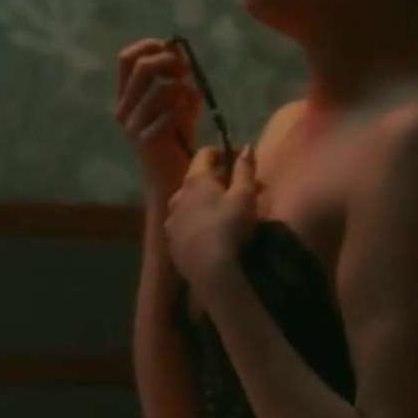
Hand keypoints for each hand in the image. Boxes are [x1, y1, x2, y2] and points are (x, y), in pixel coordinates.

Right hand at [113, 37, 203, 190]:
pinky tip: (190, 115)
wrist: (170, 175)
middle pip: (142, 67)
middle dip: (170, 62)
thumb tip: (178, 48)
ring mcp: (131, 124)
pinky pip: (170, 112)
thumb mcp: (178, 99)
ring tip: (192, 98)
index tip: (171, 48)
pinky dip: (185, 108)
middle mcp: (123, 107)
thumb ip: (176, 76)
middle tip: (186, 71)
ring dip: (183, 88)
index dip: (149, 46)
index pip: (126, 58)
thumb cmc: (176, 135)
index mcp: (125, 95)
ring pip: (161, 88)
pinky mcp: (145, 140)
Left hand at [164, 143, 261, 298]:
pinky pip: (183, 224)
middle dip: (216, 180)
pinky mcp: (171, 242)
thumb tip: (246, 147)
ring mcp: (171, 220)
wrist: (210, 270)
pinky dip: (195, 222)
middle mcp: (178, 195)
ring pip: (187, 202)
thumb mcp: (245, 195)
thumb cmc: (230, 227)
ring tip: (220, 212)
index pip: (204, 153)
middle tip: (237, 190)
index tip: (237, 160)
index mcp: (195, 180)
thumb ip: (245, 169)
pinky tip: (207, 233)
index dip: (221, 152)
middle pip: (195, 179)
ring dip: (202, 201)